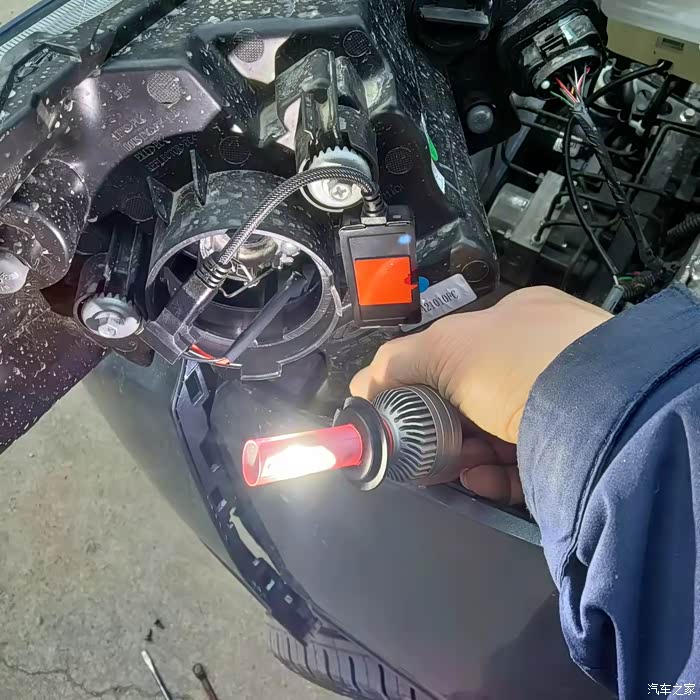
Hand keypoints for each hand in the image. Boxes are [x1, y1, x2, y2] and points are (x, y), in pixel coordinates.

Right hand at [351, 287, 610, 502]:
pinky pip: (526, 463)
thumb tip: (361, 382)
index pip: (461, 349)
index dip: (429, 380)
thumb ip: (396, 362)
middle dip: (444, 424)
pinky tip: (476, 480)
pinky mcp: (576, 449)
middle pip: (477, 396)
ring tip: (448, 468)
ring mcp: (567, 403)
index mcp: (519, 321)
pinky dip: (494, 475)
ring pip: (499, 434)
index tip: (407, 408)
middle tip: (421, 445)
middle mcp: (546, 357)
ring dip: (465, 453)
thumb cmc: (519, 360)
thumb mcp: (446, 348)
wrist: (601, 408)